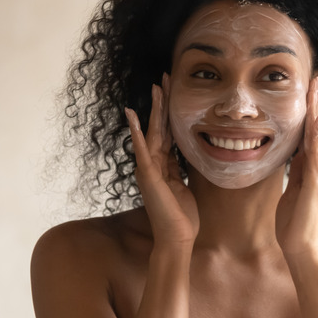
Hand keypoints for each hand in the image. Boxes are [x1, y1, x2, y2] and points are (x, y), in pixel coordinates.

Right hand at [125, 75, 199, 245]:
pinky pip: (142, 151)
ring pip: (152, 132)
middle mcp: (153, 164)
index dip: (170, 111)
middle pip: (159, 127)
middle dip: (162, 102)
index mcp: (164, 165)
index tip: (172, 91)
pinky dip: (137, 134)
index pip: (168, 131)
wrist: (177, 238)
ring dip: (154, 109)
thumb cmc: (182, 216)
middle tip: (164, 78)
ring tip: (155, 87)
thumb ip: (180, 168)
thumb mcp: (184, 185)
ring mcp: (149, 169)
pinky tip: (132, 117)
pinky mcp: (148, 177)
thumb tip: (185, 154)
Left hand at [275, 77, 317, 257]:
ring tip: (314, 89)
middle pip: (317, 130)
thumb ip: (296, 172)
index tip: (307, 91)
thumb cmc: (294, 224)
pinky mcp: (316, 184)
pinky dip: (317, 136)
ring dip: (316, 111)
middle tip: (314, 78)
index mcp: (311, 170)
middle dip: (315, 103)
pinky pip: (316, 155)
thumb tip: (296, 154)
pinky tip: (317, 119)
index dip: (309, 112)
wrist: (302, 249)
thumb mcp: (292, 191)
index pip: (309, 135)